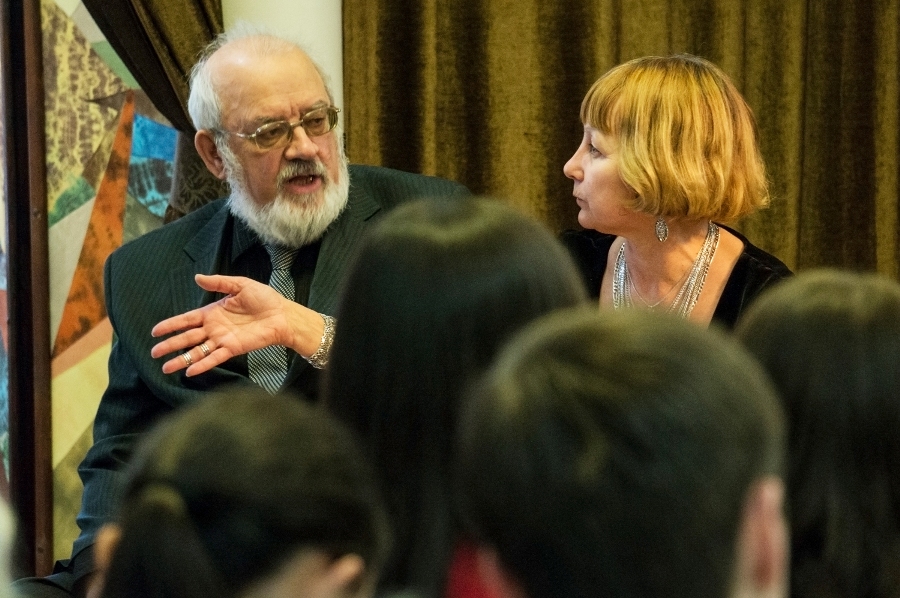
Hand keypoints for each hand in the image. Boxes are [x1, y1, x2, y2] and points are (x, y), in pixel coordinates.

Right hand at [150, 274, 321, 375]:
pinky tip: (190, 371)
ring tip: (165, 368)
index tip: (155, 331)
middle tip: (154, 353)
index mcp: (213, 312)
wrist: (282, 314)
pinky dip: (202, 364)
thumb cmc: (264, 298)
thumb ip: (219, 282)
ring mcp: (222, 340)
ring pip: (197, 351)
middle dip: (170, 345)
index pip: (186, 320)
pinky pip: (214, 358)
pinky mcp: (233, 349)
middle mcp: (214, 328)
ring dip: (181, 359)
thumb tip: (198, 277)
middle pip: (187, 338)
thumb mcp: (240, 285)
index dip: (171, 325)